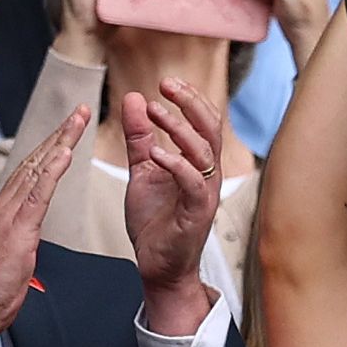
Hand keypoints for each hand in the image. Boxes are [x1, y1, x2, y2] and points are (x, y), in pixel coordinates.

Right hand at [0, 106, 86, 333]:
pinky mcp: (16, 229)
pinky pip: (38, 193)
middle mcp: (3, 206)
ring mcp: (8, 215)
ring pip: (37, 169)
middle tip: (79, 111)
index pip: (28, 170)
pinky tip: (65, 152)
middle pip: (34, 160)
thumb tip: (27, 232)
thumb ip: (18, 236)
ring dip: (60, 141)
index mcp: (2, 211)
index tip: (66, 129)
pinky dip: (52, 170)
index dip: (48, 147)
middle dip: (59, 133)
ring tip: (78, 120)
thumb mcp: (8, 255)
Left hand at [120, 76, 224, 334]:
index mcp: (198, 162)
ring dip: (179, 127)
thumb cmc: (154, 221)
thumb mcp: (142, 170)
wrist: (156, 265)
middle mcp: (207, 174)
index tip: (166, 81)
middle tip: (166, 84)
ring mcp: (205, 193)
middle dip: (191, 103)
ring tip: (155, 111)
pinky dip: (175, 164)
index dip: (190, 98)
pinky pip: (192, 182)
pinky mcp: (197, 213)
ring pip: (204, 151)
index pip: (204, 121)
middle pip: (211, 128)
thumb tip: (135, 98)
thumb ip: (140, 136)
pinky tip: (156, 152)